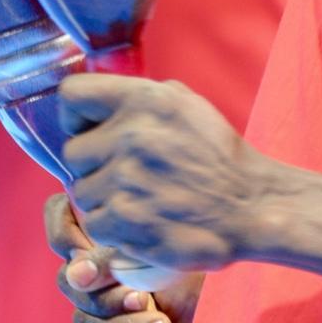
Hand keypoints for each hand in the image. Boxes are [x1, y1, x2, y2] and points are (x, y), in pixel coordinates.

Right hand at [45, 190, 197, 322]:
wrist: (242, 312)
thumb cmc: (208, 266)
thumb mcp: (167, 250)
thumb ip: (119, 251)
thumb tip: (76, 270)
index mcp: (110, 235)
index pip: (62, 224)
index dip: (63, 232)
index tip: (85, 248)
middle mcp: (102, 273)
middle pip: (67, 283)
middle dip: (105, 296)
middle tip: (143, 299)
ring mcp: (107, 312)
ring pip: (83, 322)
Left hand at [58, 73, 273, 277]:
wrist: (250, 205)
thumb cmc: (216, 153)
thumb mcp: (183, 102)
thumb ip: (136, 96)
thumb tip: (96, 103)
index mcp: (143, 99)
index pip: (71, 96)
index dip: (75, 117)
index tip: (90, 131)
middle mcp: (131, 135)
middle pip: (72, 152)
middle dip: (93, 164)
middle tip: (120, 173)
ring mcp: (126, 180)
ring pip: (80, 191)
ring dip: (102, 198)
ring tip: (136, 197)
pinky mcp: (127, 221)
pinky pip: (93, 223)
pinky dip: (112, 227)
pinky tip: (139, 219)